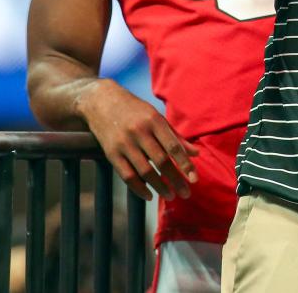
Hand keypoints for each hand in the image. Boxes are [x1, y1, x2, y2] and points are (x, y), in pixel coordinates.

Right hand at [78, 79, 198, 201]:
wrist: (101, 101)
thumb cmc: (135, 110)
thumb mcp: (157, 117)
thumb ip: (176, 136)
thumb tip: (196, 154)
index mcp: (154, 121)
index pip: (173, 147)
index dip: (185, 164)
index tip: (195, 179)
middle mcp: (139, 132)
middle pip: (161, 161)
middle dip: (175, 179)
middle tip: (186, 194)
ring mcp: (124, 143)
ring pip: (145, 171)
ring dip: (159, 187)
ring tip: (170, 196)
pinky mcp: (111, 153)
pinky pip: (127, 176)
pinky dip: (139, 188)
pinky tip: (150, 196)